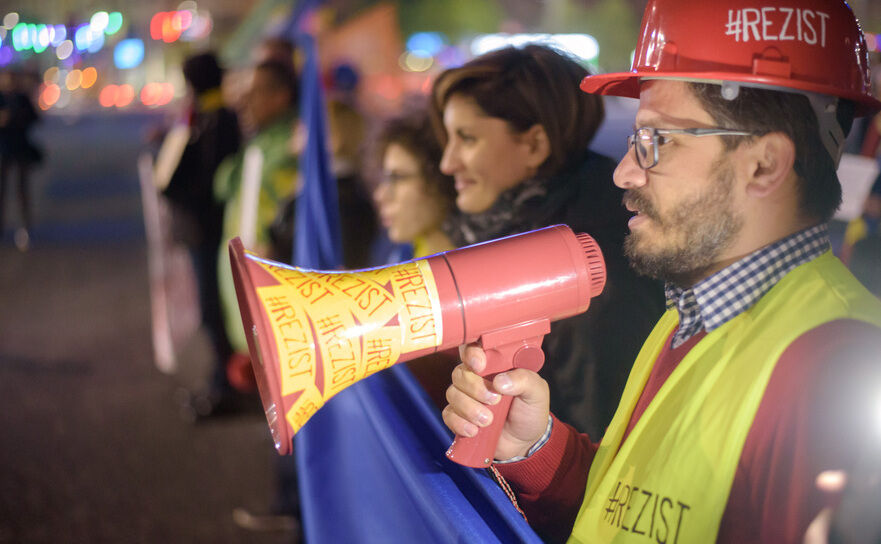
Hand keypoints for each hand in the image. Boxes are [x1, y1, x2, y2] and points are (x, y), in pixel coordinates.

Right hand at [441, 343, 549, 460]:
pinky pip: (448, 415)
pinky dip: (459, 423)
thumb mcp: (537, 392)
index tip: (479, 366)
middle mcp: (477, 378)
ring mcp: (466, 397)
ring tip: (488, 421)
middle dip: (475, 388)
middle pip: (460, 372)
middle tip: (495, 401)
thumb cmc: (530, 411)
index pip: (474, 348)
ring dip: (469, 409)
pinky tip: (474, 430)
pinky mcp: (459, 417)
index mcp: (494, 365)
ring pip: (452, 394)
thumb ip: (524, 380)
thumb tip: (499, 381)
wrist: (525, 443)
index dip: (472, 353)